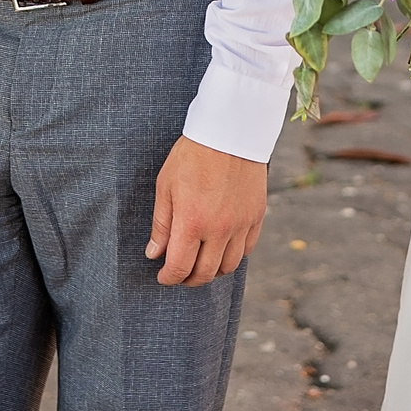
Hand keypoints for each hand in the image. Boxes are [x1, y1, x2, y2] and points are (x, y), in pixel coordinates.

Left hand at [146, 136, 266, 286]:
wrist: (230, 131)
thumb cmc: (192, 154)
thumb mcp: (166, 186)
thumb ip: (161, 224)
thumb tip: (154, 254)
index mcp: (192, 222)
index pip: (179, 267)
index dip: (169, 278)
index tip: (163, 276)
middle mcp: (219, 229)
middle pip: (205, 274)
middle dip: (189, 279)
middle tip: (179, 274)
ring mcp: (241, 224)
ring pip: (228, 266)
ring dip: (212, 271)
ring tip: (200, 263)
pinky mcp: (256, 216)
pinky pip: (247, 250)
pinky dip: (233, 256)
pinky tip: (221, 249)